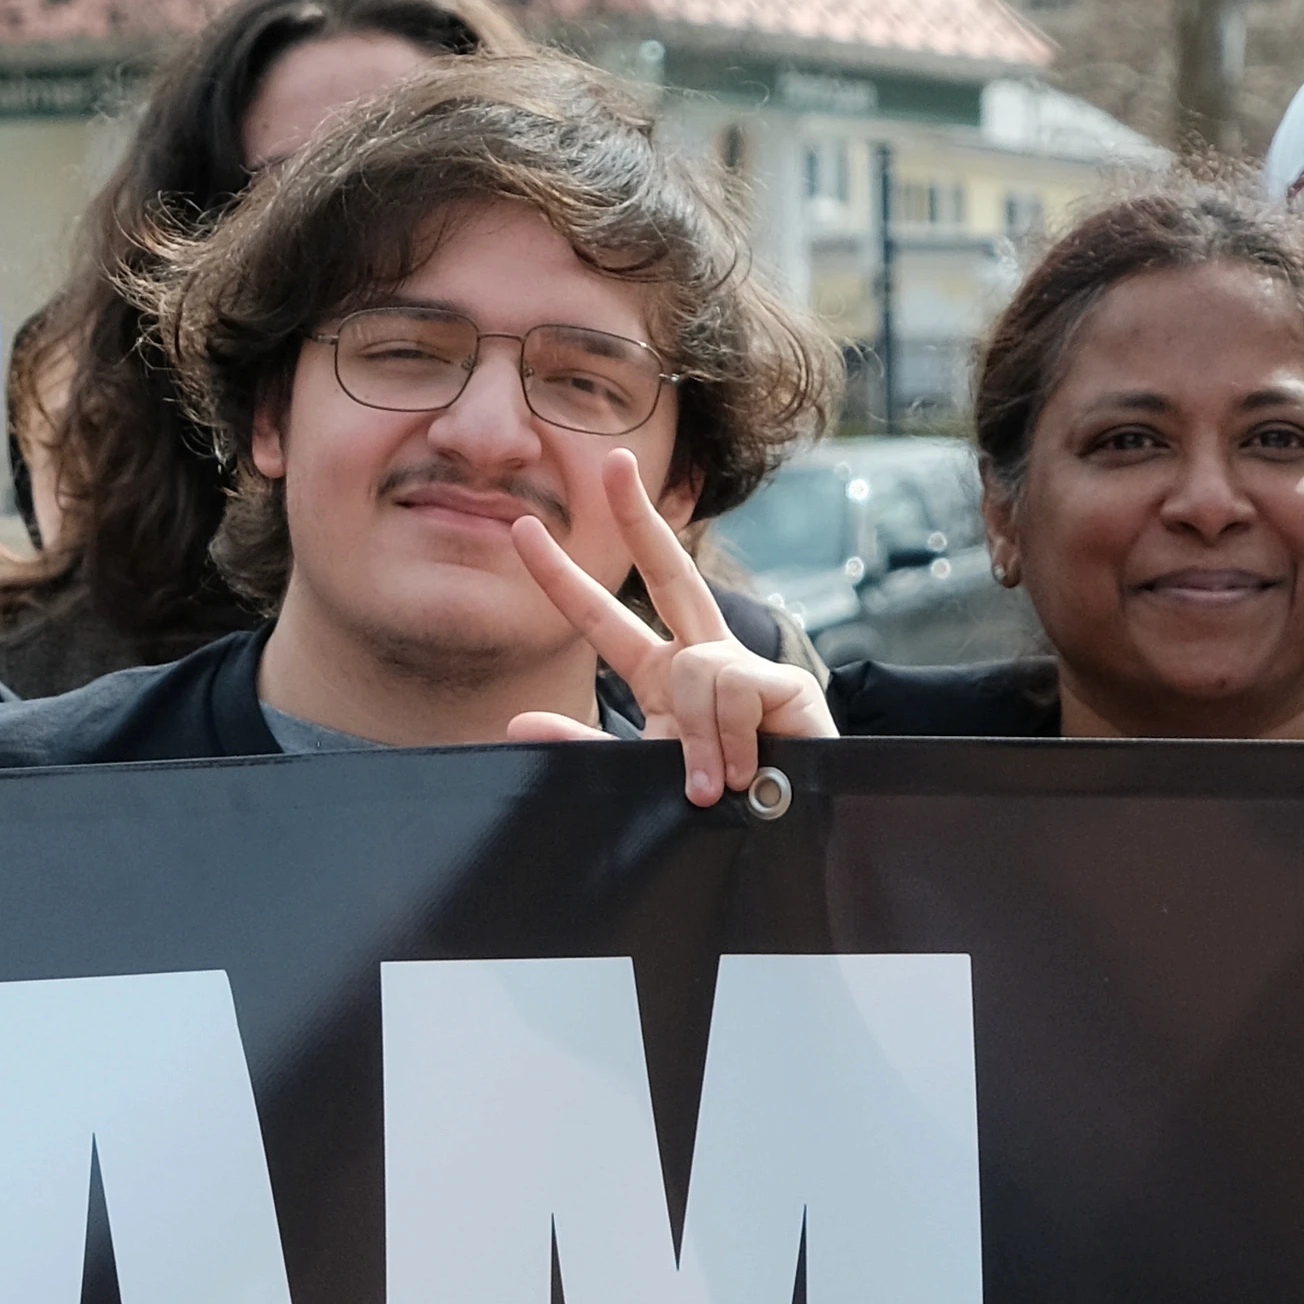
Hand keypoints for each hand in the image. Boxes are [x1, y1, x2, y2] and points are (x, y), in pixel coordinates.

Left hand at [497, 440, 833, 806]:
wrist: (786, 839)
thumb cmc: (719, 808)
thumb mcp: (637, 775)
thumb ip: (583, 748)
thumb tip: (517, 720)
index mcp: (661, 676)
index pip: (602, 618)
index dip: (562, 579)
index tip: (522, 531)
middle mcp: (702, 658)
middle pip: (668, 571)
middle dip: (639, 518)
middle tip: (613, 463)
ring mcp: (745, 665)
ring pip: (693, 667)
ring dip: (697, 735)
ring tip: (718, 783)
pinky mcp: (785, 682)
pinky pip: (728, 688)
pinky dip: (727, 737)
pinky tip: (750, 768)